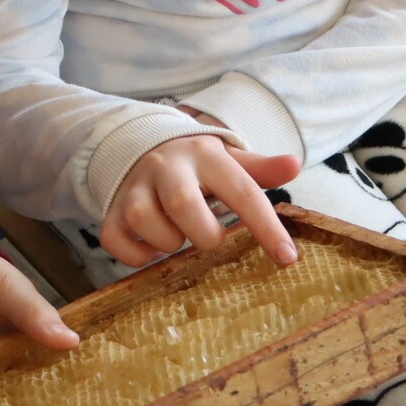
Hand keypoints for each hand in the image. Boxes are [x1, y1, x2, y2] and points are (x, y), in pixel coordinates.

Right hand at [101, 132, 303, 270]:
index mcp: (204, 156)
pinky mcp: (110, 209)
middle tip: (208, 237)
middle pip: (183, 204)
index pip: (242, 192)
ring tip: (177, 236)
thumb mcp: (228, 161)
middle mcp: (166, 166)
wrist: (140, 146)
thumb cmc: (195, 165)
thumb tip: (295, 164)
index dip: (267, 227)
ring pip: (143, 220)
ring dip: (166, 242)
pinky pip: (115, 240)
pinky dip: (136, 256)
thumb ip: (260, 168)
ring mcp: (133, 186)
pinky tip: (151, 248)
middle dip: (203, 234)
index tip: (288, 259)